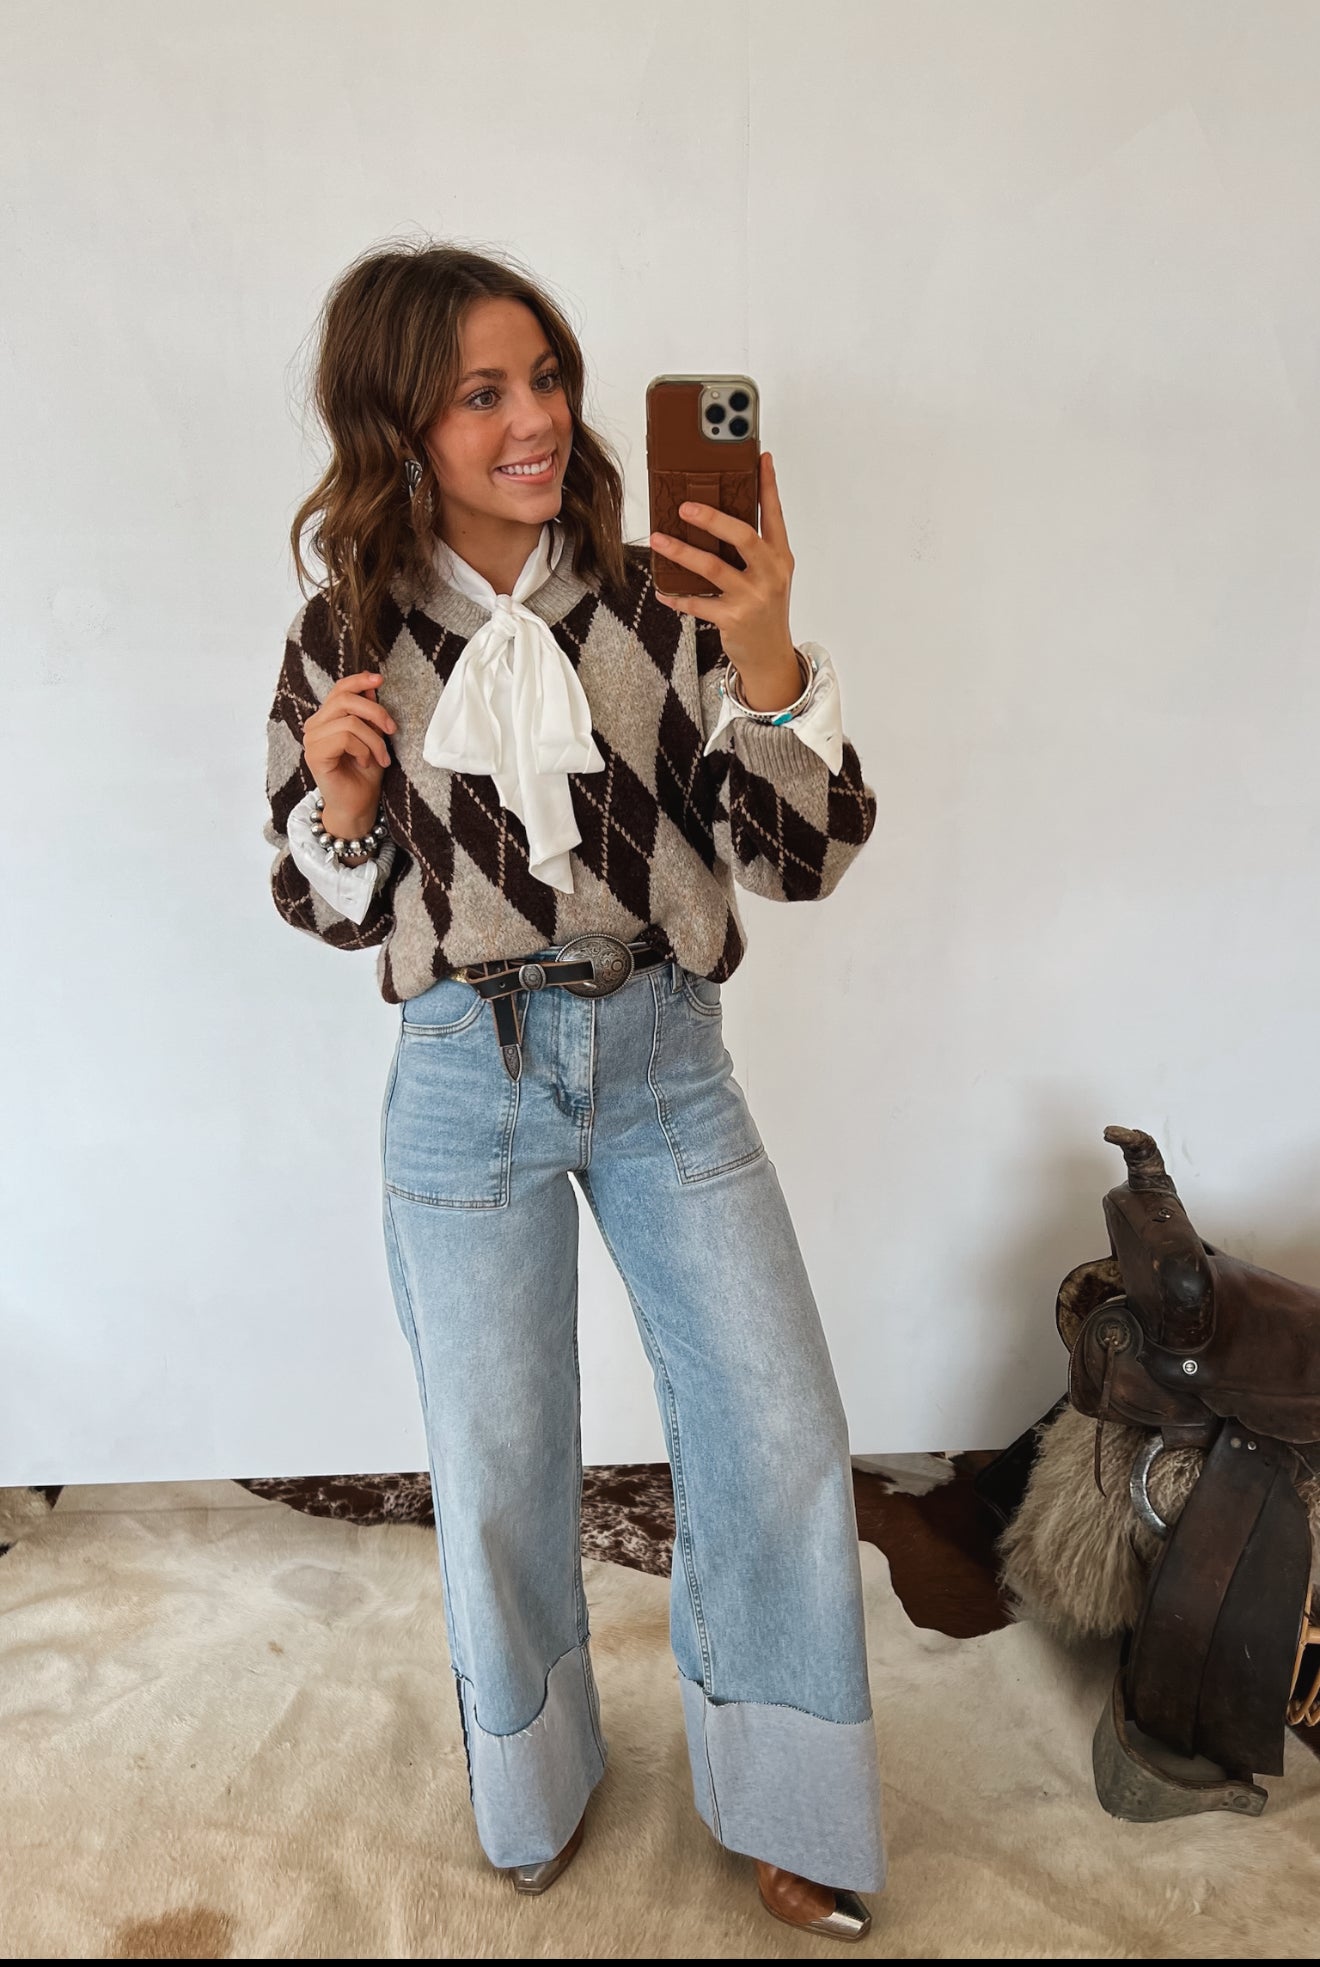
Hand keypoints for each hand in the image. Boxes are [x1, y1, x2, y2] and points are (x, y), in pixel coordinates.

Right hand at [302, 671, 395, 831]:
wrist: (359, 806)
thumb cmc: (366, 774)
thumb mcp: (373, 737)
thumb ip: (368, 713)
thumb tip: (371, 685)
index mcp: (327, 719)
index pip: (339, 690)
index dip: (359, 681)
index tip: (380, 679)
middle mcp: (315, 726)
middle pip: (345, 700)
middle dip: (375, 712)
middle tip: (392, 730)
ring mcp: (312, 740)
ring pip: (349, 721)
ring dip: (374, 740)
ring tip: (381, 757)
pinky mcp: (314, 754)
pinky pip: (345, 737)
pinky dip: (363, 749)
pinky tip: (365, 762)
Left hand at [649, 451, 799, 707]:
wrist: (771, 656)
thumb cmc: (765, 609)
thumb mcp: (770, 576)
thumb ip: (754, 548)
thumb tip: (719, 516)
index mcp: (780, 557)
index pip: (774, 515)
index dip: (768, 485)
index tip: (760, 458)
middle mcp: (770, 574)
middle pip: (742, 536)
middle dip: (712, 518)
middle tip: (685, 507)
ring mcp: (752, 598)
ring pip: (712, 568)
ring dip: (681, 552)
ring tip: (658, 540)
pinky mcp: (733, 619)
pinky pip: (697, 603)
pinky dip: (677, 596)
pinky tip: (663, 590)